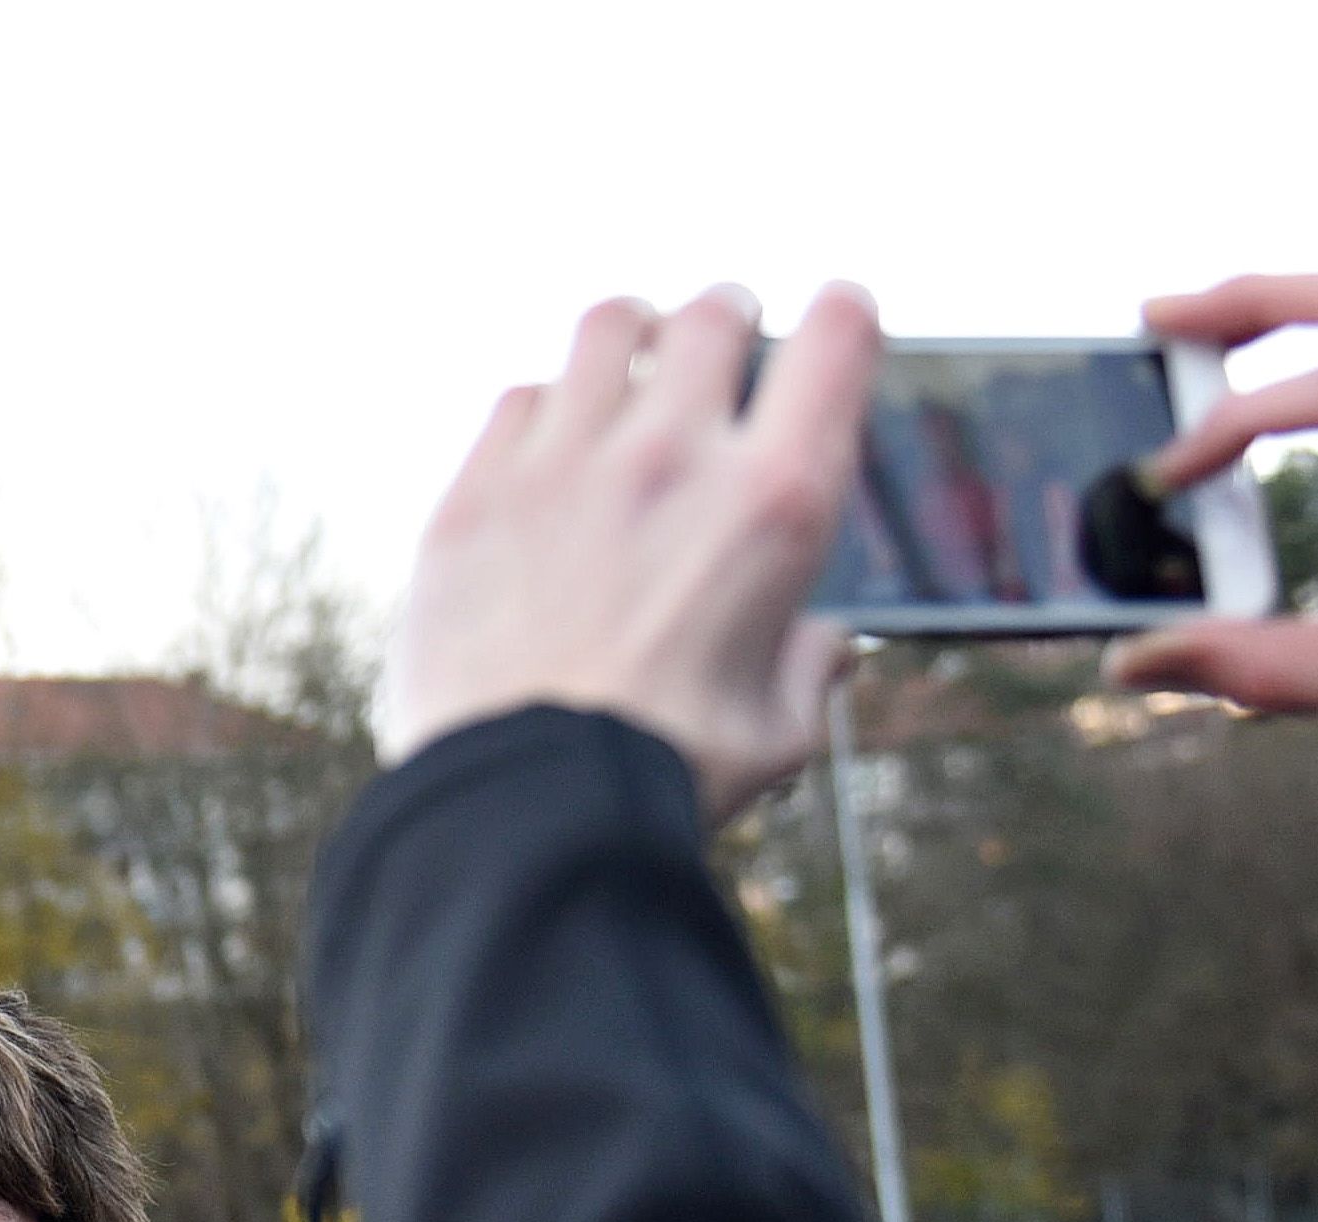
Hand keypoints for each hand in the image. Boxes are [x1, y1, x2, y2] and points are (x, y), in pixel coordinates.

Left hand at [379, 280, 879, 819]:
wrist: (519, 811)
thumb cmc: (661, 781)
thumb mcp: (779, 736)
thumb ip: (811, 673)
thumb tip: (829, 648)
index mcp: (775, 503)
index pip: (836, 337)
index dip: (841, 318)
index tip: (832, 326)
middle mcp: (673, 457)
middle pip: (713, 313)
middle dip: (730, 319)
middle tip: (725, 342)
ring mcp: (565, 465)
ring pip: (608, 328)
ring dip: (635, 338)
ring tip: (632, 367)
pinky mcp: (476, 494)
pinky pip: (520, 399)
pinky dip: (546, 410)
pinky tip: (550, 450)